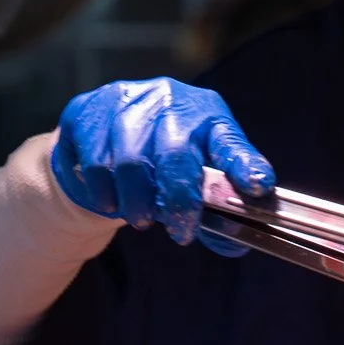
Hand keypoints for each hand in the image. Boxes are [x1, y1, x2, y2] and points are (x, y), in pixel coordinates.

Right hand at [51, 79, 273, 251]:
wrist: (103, 137)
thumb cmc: (163, 160)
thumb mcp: (199, 174)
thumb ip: (220, 209)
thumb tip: (235, 245)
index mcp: (208, 113)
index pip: (231, 140)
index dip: (244, 164)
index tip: (257, 187)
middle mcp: (169, 99)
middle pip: (177, 152)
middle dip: (179, 200)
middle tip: (180, 232)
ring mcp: (124, 100)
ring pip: (130, 161)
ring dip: (137, 202)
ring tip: (141, 220)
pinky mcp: (86, 110)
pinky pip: (93, 162)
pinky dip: (105, 193)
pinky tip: (112, 202)